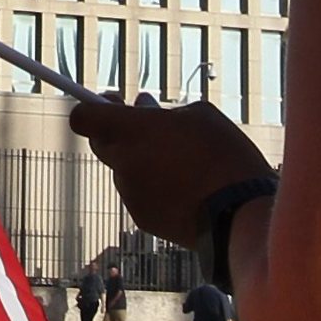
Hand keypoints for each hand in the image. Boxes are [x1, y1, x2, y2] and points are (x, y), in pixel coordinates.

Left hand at [69, 96, 273, 246]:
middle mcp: (123, 163)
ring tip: (180, 160)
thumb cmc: (223, 157)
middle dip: (120, 133)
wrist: (237, 214)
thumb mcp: (200, 116)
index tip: (112, 102)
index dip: (92, 108)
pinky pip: (140, 194)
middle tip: (147, 127)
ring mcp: (130, 193)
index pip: (83, 117)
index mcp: (132, 131)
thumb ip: (164, 112)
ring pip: (124, 170)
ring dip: (141, 161)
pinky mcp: (142, 218)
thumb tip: (145, 109)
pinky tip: (184, 187)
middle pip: (102, 143)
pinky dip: (153, 187)